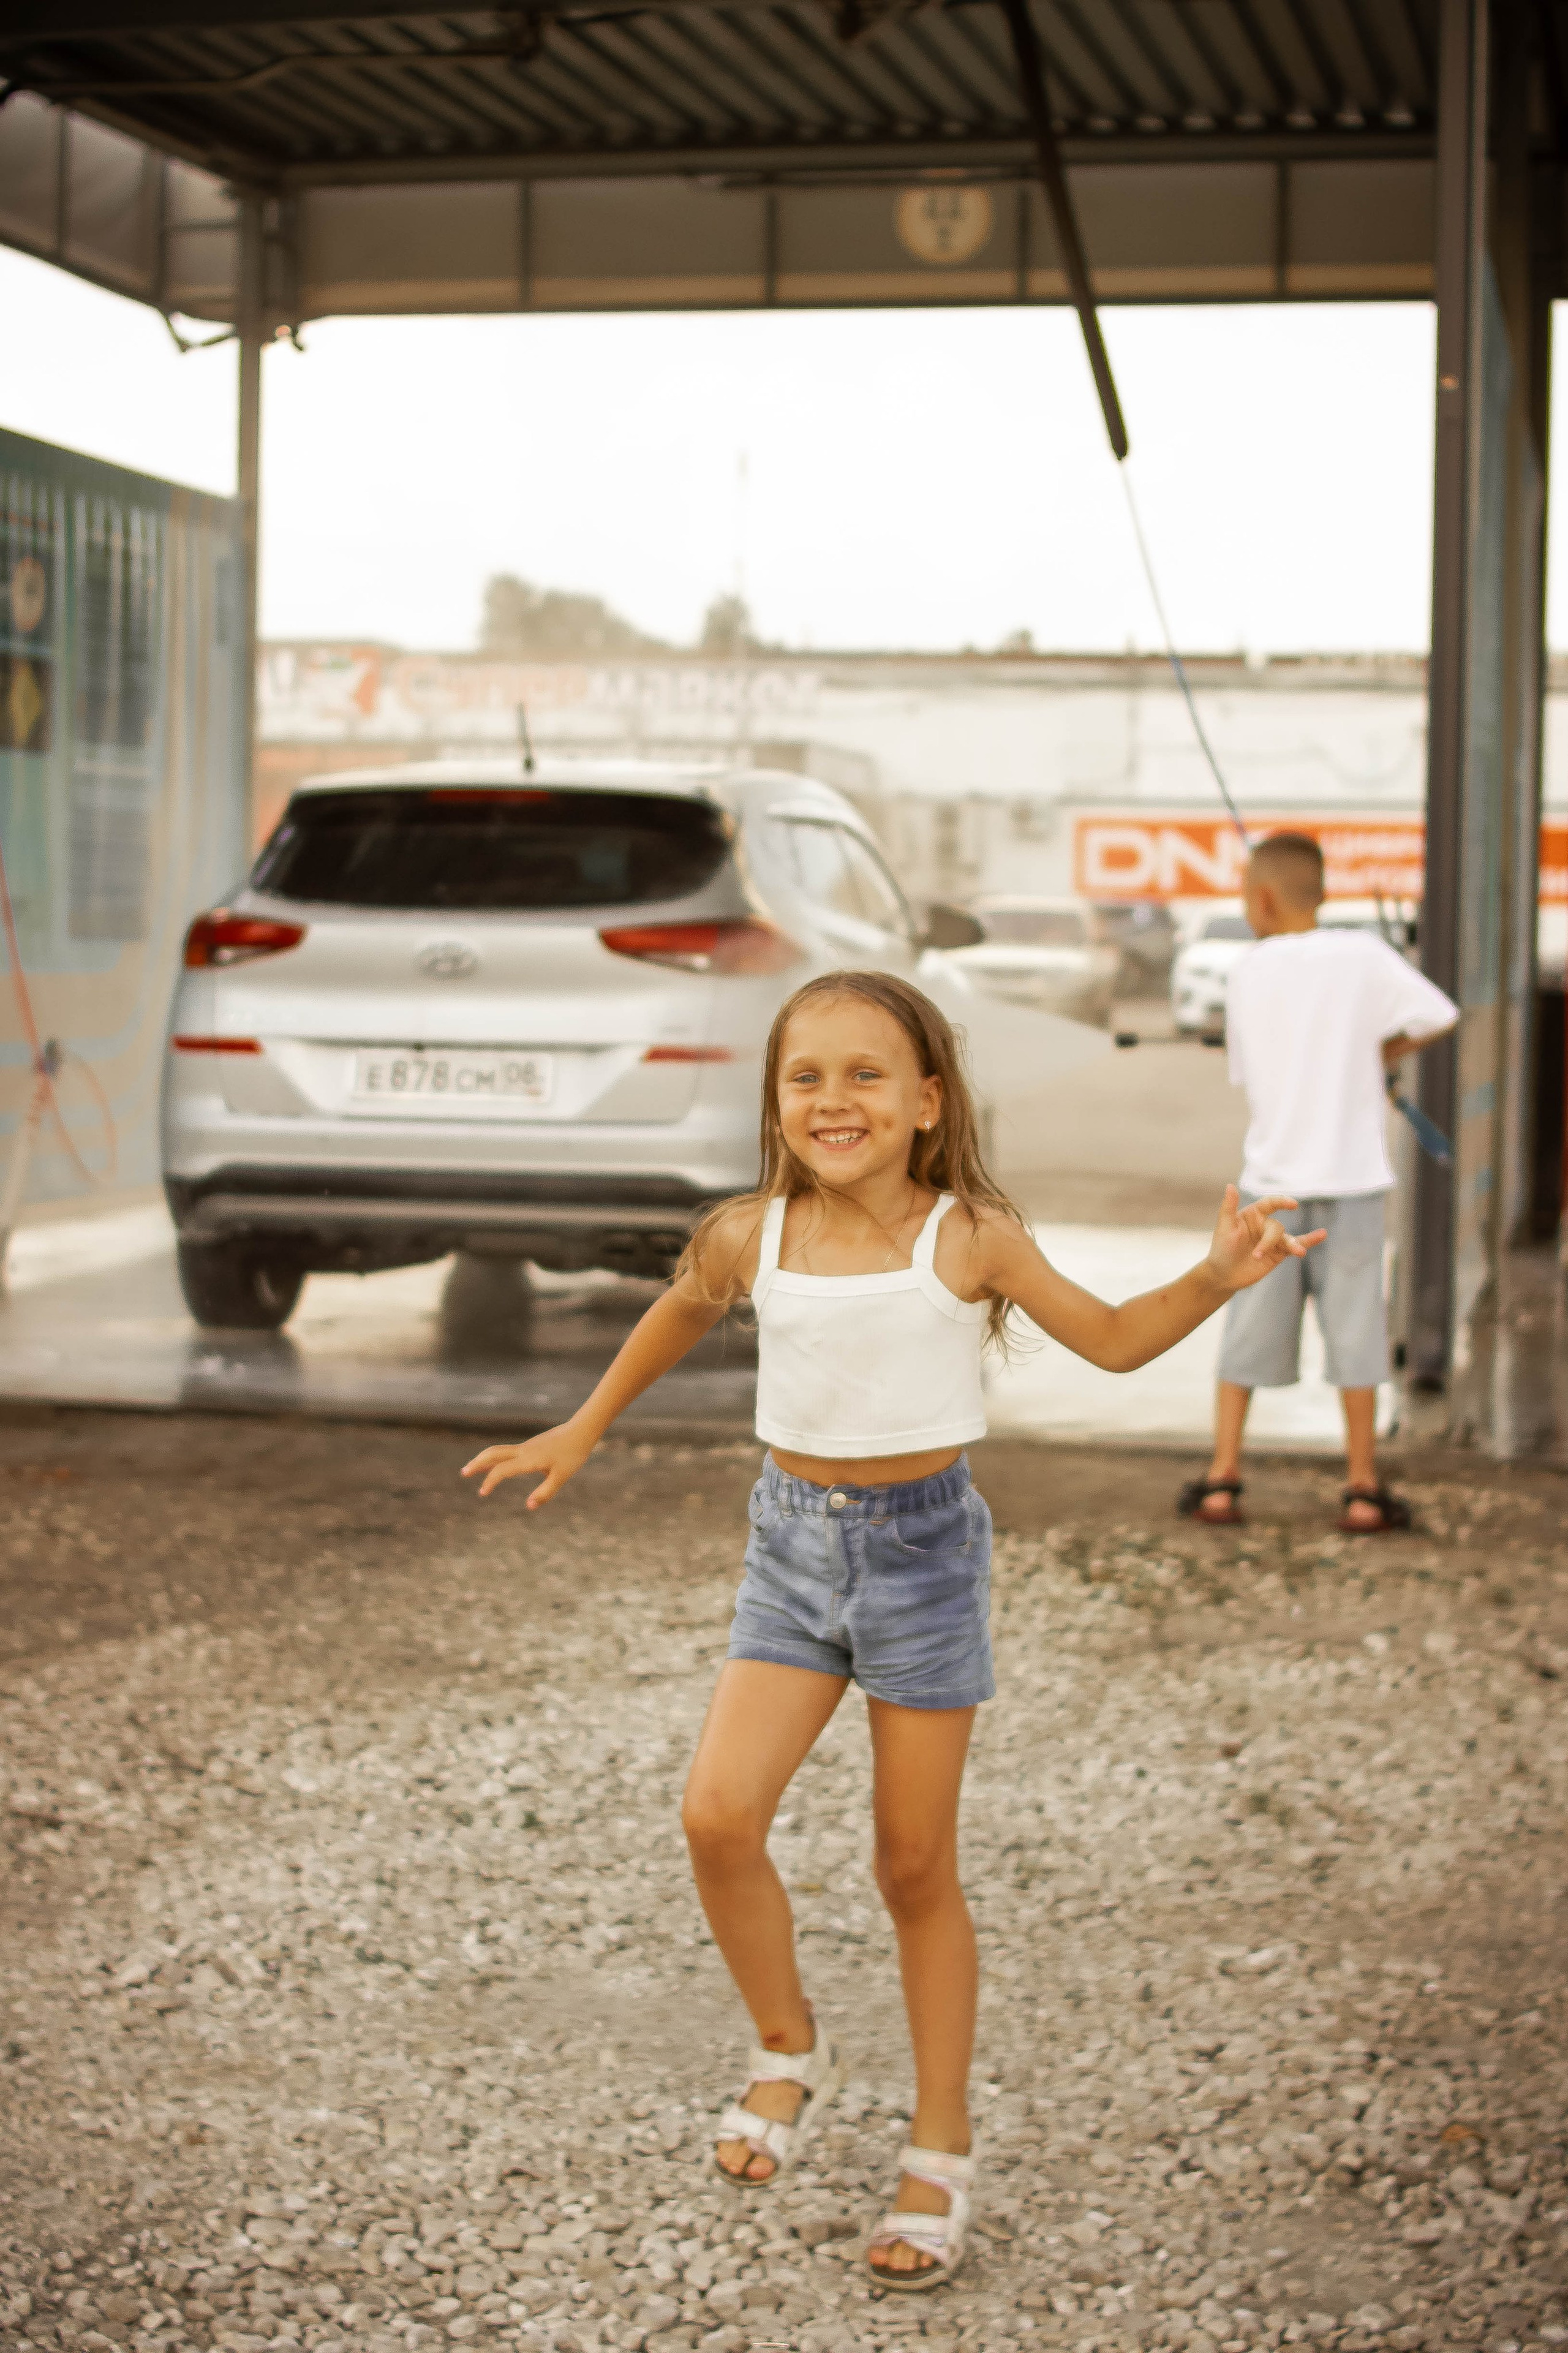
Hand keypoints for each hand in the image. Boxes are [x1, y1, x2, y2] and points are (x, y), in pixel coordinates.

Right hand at [461, 1419, 592, 1507]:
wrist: (581, 1431)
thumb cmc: (573, 1454)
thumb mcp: (561, 1477)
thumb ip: (545, 1493)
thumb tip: (528, 1506)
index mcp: (528, 1460)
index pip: (501, 1470)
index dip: (490, 1482)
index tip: (482, 1493)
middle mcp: (523, 1451)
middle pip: (493, 1454)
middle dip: (477, 1463)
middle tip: (464, 1473)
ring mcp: (526, 1447)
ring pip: (499, 1450)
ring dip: (484, 1459)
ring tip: (473, 1468)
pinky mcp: (531, 1446)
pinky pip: (508, 1451)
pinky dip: (496, 1458)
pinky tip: (497, 1465)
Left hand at [1207, 1184, 1325, 1292]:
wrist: (1224, 1275)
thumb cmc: (1221, 1248)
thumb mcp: (1224, 1227)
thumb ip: (1229, 1207)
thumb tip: (1229, 1186)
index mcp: (1253, 1214)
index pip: (1270, 1203)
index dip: (1282, 1201)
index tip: (1293, 1205)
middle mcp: (1265, 1224)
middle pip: (1277, 1227)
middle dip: (1268, 1241)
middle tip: (1255, 1255)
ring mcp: (1273, 1239)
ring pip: (1288, 1238)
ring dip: (1292, 1246)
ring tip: (1298, 1252)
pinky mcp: (1279, 1253)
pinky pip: (1296, 1245)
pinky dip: (1309, 1241)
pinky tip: (1322, 1235)